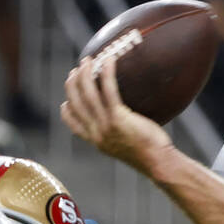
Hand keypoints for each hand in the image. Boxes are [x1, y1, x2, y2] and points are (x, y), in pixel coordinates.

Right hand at [60, 56, 173, 175]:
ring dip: (85, 74)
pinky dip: (107, 73)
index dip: (67, 107)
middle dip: (72, 84)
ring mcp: (106, 125)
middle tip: (77, 70)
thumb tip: (125, 119)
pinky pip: (109, 90)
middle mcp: (96, 133)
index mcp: (96, 140)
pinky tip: (109, 61)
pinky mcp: (118, 118)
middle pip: (75, 103)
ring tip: (88, 60)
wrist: (157, 162)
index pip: (72, 123)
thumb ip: (118, 133)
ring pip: (87, 94)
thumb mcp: (126, 145)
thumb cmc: (149, 154)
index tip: (67, 98)